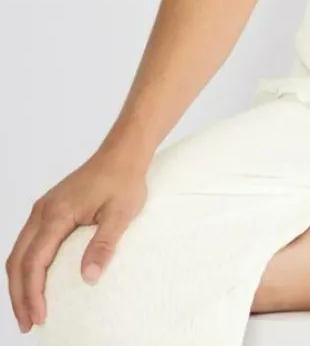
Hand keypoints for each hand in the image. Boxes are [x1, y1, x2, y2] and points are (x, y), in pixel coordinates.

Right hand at [5, 151, 147, 333]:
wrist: (123, 153)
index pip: (34, 262)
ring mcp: (43, 209)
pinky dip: (26, 267)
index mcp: (57, 214)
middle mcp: (42, 212)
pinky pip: (28, 243)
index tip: (38, 317)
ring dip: (20, 283)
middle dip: (19, 296)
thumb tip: (89, 278)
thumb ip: (104, 244)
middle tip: (27, 324)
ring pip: (19, 253)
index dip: (32, 293)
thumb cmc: (124, 179)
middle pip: (17, 261)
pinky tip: (36, 281)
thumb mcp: (122, 213)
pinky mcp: (49, 209)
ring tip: (28, 310)